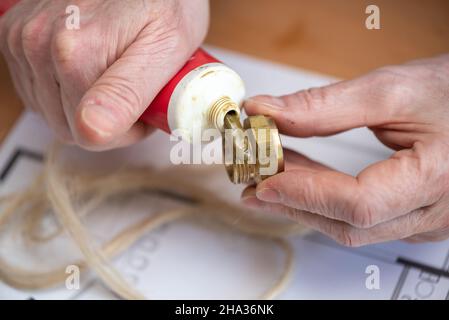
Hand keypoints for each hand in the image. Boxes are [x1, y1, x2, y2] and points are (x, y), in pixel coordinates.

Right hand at [0, 0, 208, 149]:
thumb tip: (92, 131)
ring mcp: (23, 39)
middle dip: (108, 117)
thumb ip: (127, 93)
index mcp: (74, 52)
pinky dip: (65, 88)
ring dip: (86, 102)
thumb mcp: (165, 49)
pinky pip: (38, 91)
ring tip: (116, 72)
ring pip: (52, 110)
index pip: (89, 134)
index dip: (126, 128)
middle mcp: (39, 43)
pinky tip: (90, 65)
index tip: (147, 107)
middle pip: (68, 124)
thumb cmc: (164, 2)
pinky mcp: (16, 37)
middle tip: (136, 89)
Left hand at [242, 54, 448, 245]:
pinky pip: (361, 219)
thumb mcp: (390, 90)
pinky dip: (326, 201)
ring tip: (271, 176)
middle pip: (348, 223)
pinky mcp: (414, 216)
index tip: (265, 180)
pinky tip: (302, 180)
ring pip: (352, 226)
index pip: (358, 204)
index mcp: (435, 178)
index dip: (305, 194)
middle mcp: (433, 212)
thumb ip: (323, 106)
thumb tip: (267, 111)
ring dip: (306, 202)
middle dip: (295, 202)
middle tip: (255, 180)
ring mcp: (425, 220)